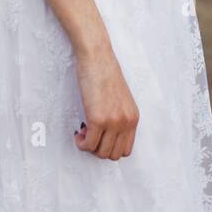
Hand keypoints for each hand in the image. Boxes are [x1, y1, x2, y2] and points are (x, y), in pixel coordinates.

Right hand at [74, 43, 139, 159]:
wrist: (96, 56)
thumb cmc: (104, 72)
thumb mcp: (120, 98)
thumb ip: (119, 116)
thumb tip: (107, 134)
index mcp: (133, 117)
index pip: (126, 149)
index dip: (110, 147)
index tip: (99, 138)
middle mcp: (126, 122)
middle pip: (114, 154)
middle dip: (99, 149)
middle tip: (89, 136)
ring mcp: (113, 122)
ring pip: (101, 153)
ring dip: (89, 147)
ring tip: (83, 133)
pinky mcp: (98, 119)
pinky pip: (89, 145)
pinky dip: (81, 144)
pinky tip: (78, 133)